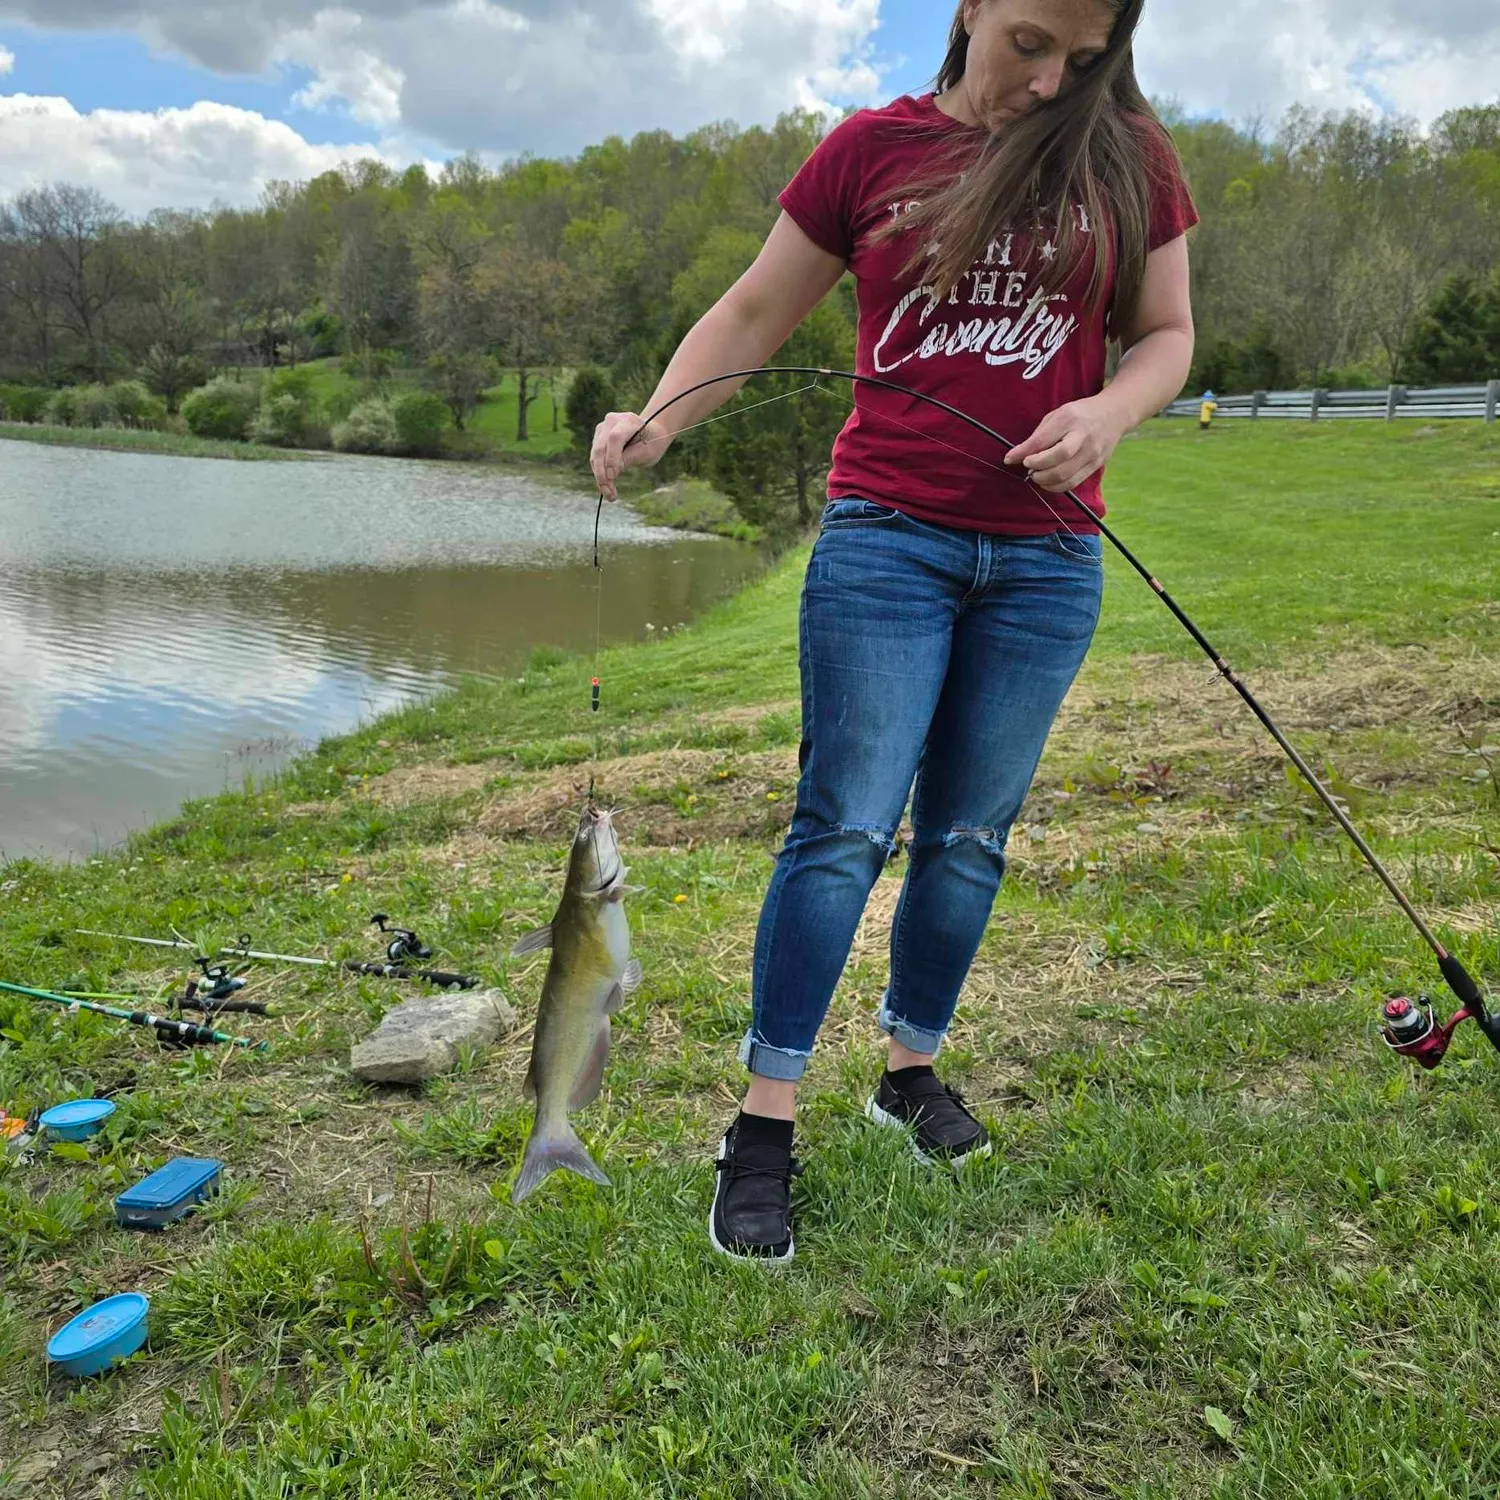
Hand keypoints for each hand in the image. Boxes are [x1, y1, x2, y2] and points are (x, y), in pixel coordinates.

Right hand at [590, 411, 671, 500]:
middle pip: (601, 448)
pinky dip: (600, 474)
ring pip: (595, 455)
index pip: (615, 438)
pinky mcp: (597, 439)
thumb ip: (630, 459)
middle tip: (608, 492)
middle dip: (602, 472)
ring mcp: (602, 429)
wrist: (650, 433)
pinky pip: (595, 458)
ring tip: (610, 495)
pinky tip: (607, 488)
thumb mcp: (647, 453)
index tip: (613, 477)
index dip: (612, 457)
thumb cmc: (652, 442)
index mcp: (629, 421)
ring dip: (600, 477)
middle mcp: (611, 421)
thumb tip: (610, 473)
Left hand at [1004, 396, 1128, 493]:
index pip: (1042, 440)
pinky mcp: (1096, 465)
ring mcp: (1092, 453)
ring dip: (1044, 481)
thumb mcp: (1058, 415)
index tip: (1010, 459)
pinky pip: (1073, 483)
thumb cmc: (1080, 413)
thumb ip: (1039, 434)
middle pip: (1056, 461)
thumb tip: (1017, 456)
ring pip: (1064, 476)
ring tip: (1037, 475)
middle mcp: (1083, 437)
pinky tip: (1048, 481)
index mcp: (1070, 419)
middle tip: (1028, 468)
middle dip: (1036, 469)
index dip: (1023, 453)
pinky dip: (1056, 486)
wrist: (1115, 413)